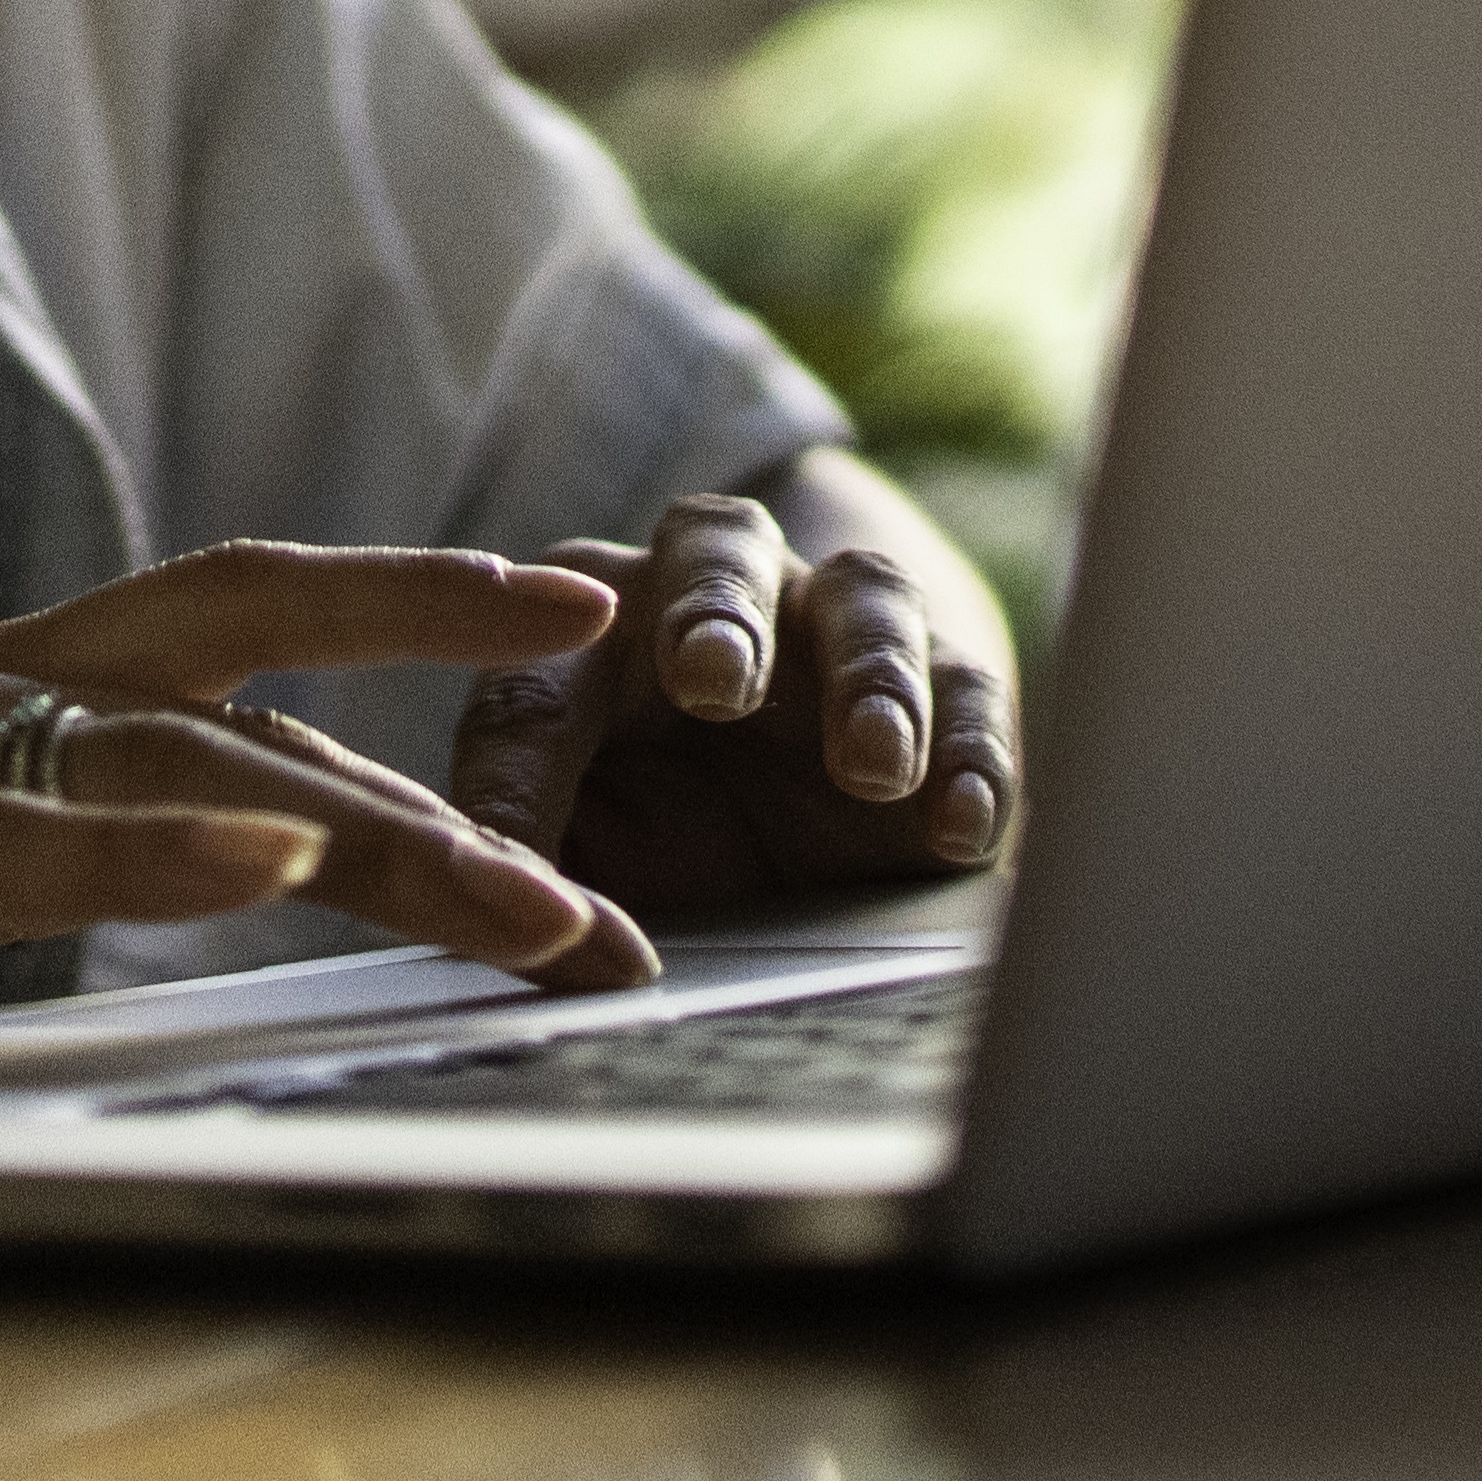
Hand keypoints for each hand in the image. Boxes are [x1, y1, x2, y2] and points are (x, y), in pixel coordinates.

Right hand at [0, 539, 654, 1135]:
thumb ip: (10, 848)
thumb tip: (190, 865)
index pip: (225, 622)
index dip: (406, 612)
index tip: (569, 616)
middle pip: (249, 649)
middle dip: (462, 682)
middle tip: (642, 714)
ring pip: (186, 760)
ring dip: (387, 833)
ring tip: (540, 906)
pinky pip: (15, 852)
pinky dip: (161, 851)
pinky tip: (283, 860)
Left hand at [450, 463, 1016, 917]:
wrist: (781, 816)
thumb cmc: (639, 807)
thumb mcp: (567, 828)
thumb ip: (527, 850)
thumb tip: (510, 926)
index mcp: (596, 616)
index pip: (563, 639)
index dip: (563, 715)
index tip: (624, 741)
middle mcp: (721, 588)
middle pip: (721, 554)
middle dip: (719, 614)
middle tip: (713, 678)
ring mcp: (838, 629)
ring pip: (864, 603)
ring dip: (868, 676)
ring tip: (871, 763)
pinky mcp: (943, 692)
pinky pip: (968, 698)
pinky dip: (971, 757)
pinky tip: (961, 825)